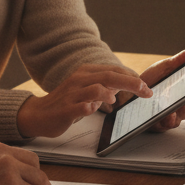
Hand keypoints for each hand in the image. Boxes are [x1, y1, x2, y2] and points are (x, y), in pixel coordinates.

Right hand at [16, 63, 150, 138]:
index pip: (113, 70)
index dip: (132, 77)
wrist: (38, 114)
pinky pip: (82, 106)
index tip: (146, 87)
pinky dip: (91, 107)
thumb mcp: (86, 91)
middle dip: (131, 83)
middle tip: (146, 92)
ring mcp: (72, 94)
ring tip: (116, 100)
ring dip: (110, 93)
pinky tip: (95, 110)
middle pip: (110, 76)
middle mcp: (79, 80)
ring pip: (96, 88)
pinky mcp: (66, 109)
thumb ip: (103, 87)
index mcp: (85, 72)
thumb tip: (124, 86)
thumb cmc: (66, 102)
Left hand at [137, 46, 184, 131]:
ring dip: (182, 110)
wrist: (132, 90)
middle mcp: (183, 104)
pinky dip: (167, 120)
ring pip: (183, 116)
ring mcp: (173, 115)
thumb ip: (181, 59)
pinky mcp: (160, 124)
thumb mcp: (166, 66)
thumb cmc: (153, 79)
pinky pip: (166, 125)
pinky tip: (166, 115)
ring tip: (178, 105)